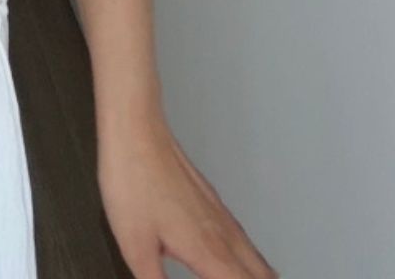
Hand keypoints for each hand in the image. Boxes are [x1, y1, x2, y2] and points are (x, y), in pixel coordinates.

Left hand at [97, 113, 279, 278]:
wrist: (135, 131)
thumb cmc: (132, 181)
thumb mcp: (135, 247)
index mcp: (208, 251)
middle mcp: (222, 234)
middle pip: (261, 276)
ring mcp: (221, 215)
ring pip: (257, 258)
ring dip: (260, 277)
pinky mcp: (212, 201)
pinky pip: (245, 241)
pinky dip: (253, 261)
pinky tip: (242, 262)